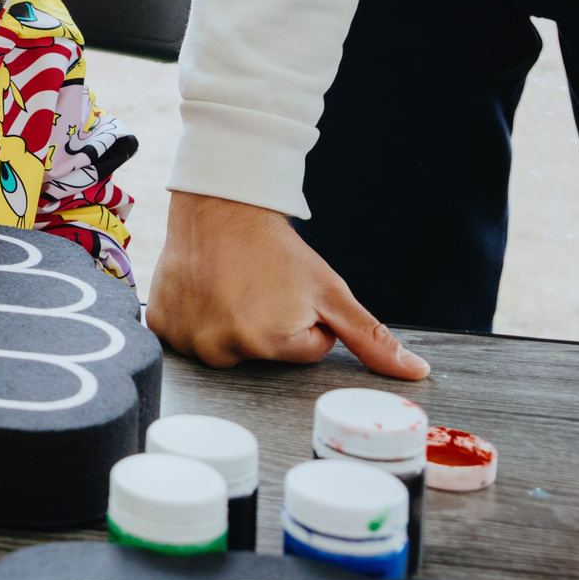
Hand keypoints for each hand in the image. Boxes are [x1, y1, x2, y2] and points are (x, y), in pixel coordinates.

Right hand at [147, 191, 426, 379]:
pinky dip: (196, 318)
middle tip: (257, 289)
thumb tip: (417, 373)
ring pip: (223, 348)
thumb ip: (371, 338)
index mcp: (272, 342)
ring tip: (229, 288)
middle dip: (266, 328)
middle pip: (261, 355)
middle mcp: (225, 348)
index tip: (289, 293)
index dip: (306, 322)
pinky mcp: (161, 325)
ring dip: (229, 325)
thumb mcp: (330, 290)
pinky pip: (186, 338)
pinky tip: (204, 291)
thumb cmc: (276, 248)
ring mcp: (188, 338)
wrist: (220, 206)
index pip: (304, 353)